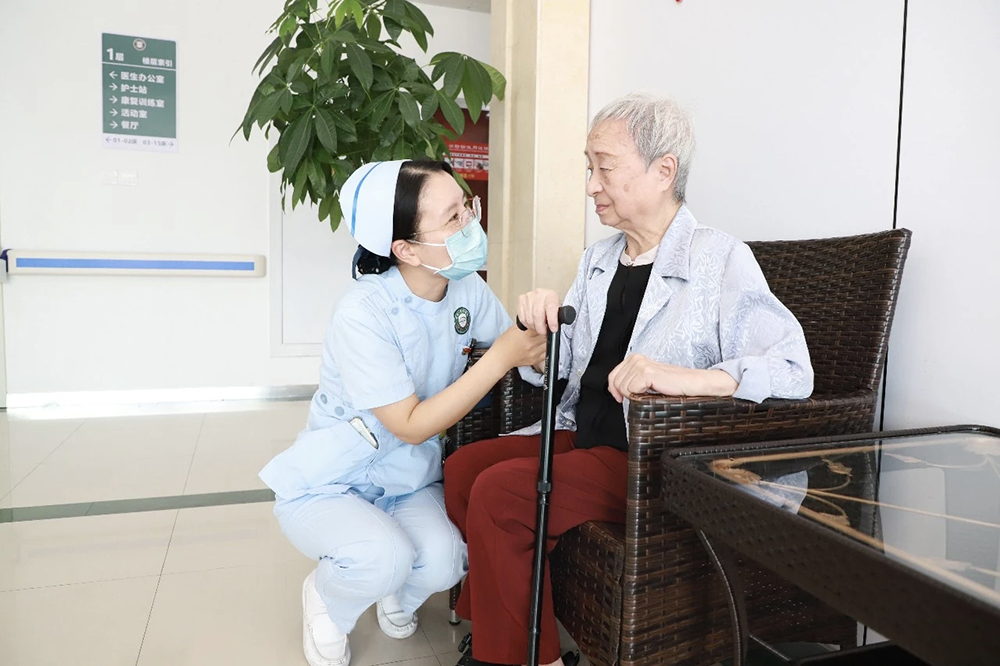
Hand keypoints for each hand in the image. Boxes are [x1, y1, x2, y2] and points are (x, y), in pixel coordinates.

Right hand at [490, 325, 546, 369]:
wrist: (500, 358)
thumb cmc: (504, 343)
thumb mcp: (513, 328)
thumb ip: (526, 323)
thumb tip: (535, 319)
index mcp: (525, 334)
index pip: (541, 326)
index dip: (544, 324)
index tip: (545, 323)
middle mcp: (531, 344)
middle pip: (547, 335)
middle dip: (547, 332)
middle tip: (546, 330)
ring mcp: (534, 353)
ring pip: (548, 344)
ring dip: (547, 340)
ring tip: (543, 338)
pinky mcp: (535, 360)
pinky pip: (546, 353)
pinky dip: (546, 349)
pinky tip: (541, 346)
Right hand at [517, 288, 561, 334]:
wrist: (544, 298)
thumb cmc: (551, 306)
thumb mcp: (559, 310)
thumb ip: (558, 318)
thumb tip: (554, 329)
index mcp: (551, 295)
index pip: (551, 307)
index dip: (552, 321)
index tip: (553, 329)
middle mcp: (539, 293)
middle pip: (537, 314)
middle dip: (541, 328)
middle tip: (544, 333)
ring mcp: (529, 296)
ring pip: (529, 318)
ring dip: (534, 327)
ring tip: (539, 327)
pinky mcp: (521, 300)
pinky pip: (522, 318)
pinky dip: (527, 324)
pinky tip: (532, 323)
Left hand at [607, 354, 738, 401]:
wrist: (696, 386)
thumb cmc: (676, 387)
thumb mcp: (650, 383)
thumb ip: (635, 382)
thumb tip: (618, 393)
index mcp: (637, 360)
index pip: (613, 375)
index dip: (614, 389)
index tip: (621, 398)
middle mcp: (638, 359)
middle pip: (615, 381)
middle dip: (623, 394)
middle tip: (639, 398)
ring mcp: (643, 365)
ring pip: (622, 386)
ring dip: (633, 395)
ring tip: (649, 395)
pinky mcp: (648, 373)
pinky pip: (631, 389)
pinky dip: (638, 396)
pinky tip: (651, 395)